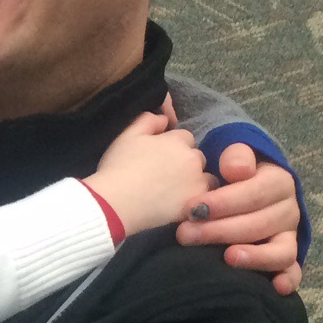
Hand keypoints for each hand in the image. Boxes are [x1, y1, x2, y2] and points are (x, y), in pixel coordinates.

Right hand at [86, 110, 211, 237]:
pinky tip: (183, 204)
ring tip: (177, 192)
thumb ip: (147, 120)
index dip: (173, 146)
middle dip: (186, 163)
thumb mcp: (126, 135)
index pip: (185, 137)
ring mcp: (198, 181)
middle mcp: (192, 158)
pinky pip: (206, 198)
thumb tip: (165, 119)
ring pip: (206, 177)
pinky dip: (197, 198)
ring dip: (195, 180)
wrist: (116, 202)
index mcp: (177, 140)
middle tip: (167, 176)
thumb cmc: (118, 167)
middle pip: (197, 157)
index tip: (160, 158)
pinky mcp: (197, 202)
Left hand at [176, 144, 302, 293]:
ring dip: (254, 257)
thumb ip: (236, 156)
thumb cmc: (233, 174)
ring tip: (227, 258)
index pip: (254, 193)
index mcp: (279, 182)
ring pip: (279, 251)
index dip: (223, 203)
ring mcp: (288, 237)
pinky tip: (275, 288)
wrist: (245, 187)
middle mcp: (288, 211)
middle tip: (185, 235)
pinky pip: (293, 272)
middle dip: (220, 231)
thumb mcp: (235, 158)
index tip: (191, 209)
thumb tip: (236, 169)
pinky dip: (288, 280)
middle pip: (259, 224)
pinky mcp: (286, 258)